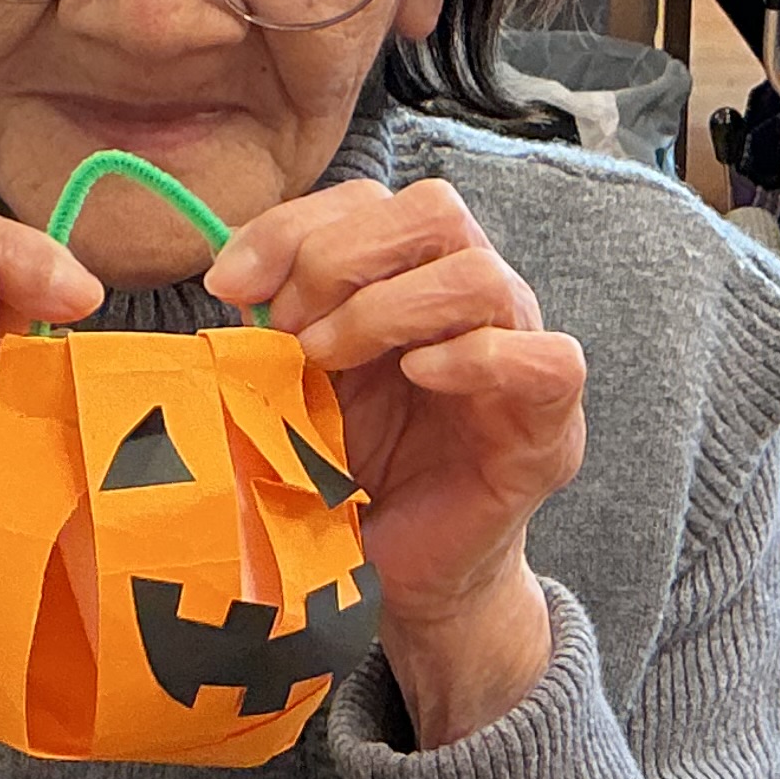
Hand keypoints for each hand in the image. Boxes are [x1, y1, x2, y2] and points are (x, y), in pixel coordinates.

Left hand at [206, 182, 581, 745]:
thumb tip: (230, 279)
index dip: (294, 227)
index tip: (229, 287)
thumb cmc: (346, 476)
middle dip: (340, 258)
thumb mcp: (291, 385)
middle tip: (289, 332)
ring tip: (330, 363)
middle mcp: (474, 301)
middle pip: (434, 210)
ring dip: (386, 309)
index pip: (370, 201)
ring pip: (481, 274)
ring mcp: (520, 354)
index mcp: (414, 277)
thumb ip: (272, 324)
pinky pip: (548, 359)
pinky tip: (419, 376)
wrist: (398, 577)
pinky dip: (477, 357)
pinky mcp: (549, 426)